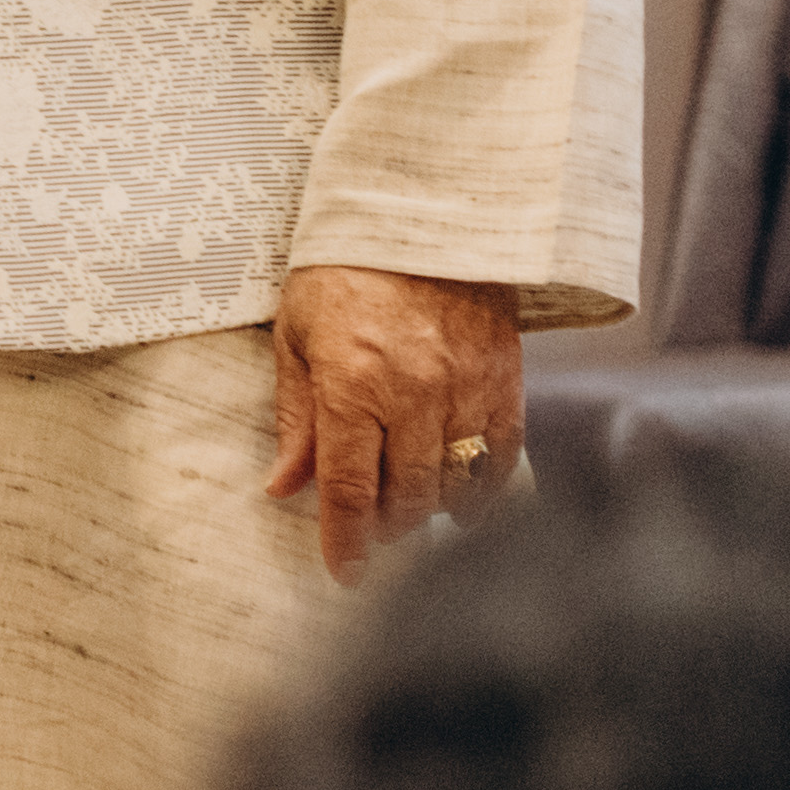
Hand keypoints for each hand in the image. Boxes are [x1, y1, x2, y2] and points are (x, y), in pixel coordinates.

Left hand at [266, 262, 521, 580]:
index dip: (345, 541)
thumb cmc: (344, 271)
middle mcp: (412, 395)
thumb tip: (283, 488)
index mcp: (352, 383)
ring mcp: (465, 392)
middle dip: (385, 528)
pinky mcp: (506, 385)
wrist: (422, 215)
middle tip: (371, 529)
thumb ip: (297, 418)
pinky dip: (482, 492)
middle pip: (405, 499)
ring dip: (429, 511)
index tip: (343, 574)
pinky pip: (500, 462)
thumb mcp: (298, 336)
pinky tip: (462, 497)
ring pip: (454, 489)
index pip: (347, 488)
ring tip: (408, 504)